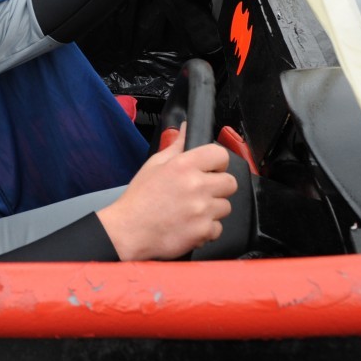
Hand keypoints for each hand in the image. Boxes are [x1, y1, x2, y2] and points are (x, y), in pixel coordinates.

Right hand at [96, 125, 236, 260]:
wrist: (129, 230)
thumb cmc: (139, 198)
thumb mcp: (154, 165)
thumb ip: (176, 146)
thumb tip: (186, 129)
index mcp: (184, 165)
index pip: (220, 155)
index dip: (217, 162)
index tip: (210, 168)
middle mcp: (197, 186)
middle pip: (230, 182)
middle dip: (218, 186)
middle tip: (201, 191)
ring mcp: (202, 210)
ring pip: (225, 206)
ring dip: (212, 208)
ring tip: (191, 209)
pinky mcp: (204, 232)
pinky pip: (218, 228)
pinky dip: (206, 228)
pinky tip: (189, 224)